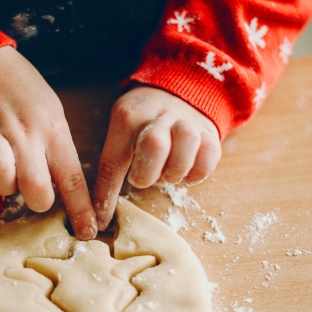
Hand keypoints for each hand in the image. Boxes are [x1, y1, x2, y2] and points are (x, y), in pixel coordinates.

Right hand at [0, 47, 94, 238]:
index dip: (81, 210)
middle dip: (36, 201)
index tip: (88, 232)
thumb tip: (65, 191)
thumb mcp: (52, 113)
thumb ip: (57, 149)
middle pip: (36, 189)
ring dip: (2, 186)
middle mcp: (25, 135)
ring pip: (1, 180)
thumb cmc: (23, 92)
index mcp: (53, 131)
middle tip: (30, 189)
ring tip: (3, 172)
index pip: (73, 178)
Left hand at [92, 87, 221, 229]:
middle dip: (148, 174)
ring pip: (186, 144)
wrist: (181, 90)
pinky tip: (188, 173)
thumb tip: (101, 211)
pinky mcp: (209, 131)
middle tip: (146, 179)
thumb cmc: (144, 121)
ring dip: (175, 171)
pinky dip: (198, 172)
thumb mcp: (123, 129)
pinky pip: (209, 155)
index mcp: (128, 118)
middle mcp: (158, 116)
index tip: (102, 221)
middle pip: (154, 145)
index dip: (107, 194)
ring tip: (168, 174)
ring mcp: (186, 121)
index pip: (113, 160)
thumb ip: (115, 160)